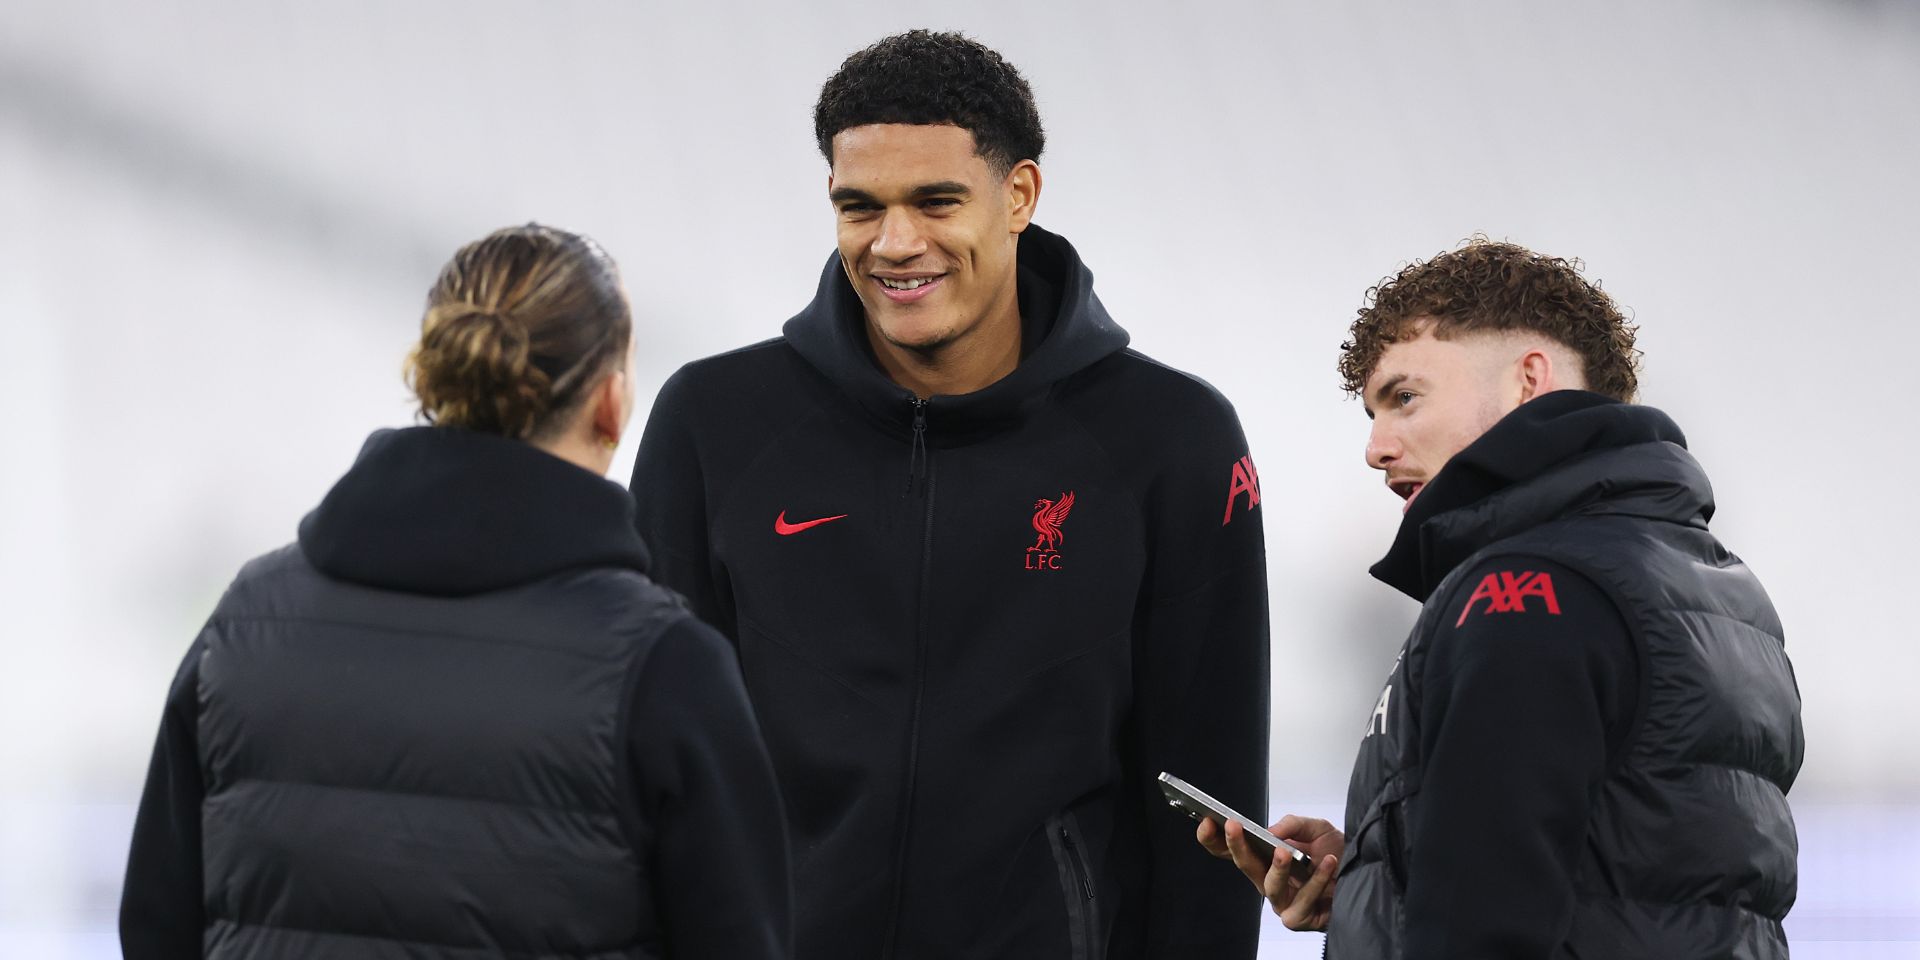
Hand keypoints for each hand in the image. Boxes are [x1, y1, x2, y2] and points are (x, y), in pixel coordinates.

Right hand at [1196, 814, 1343, 930]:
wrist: (1364, 875)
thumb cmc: (1335, 854)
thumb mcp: (1316, 829)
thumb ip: (1293, 824)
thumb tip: (1271, 831)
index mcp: (1264, 860)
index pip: (1232, 852)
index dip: (1215, 839)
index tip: (1207, 821)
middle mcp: (1268, 882)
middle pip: (1244, 866)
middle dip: (1236, 846)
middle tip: (1233, 826)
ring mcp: (1282, 902)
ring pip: (1270, 887)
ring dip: (1277, 868)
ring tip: (1285, 852)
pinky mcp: (1299, 918)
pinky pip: (1303, 900)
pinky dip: (1317, 880)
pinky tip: (1328, 862)